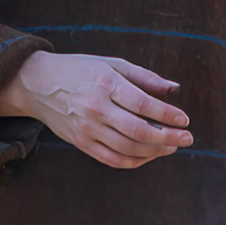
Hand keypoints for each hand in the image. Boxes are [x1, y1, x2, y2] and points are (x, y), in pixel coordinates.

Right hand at [0, 53, 192, 170]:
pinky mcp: (81, 143)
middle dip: (167, 137)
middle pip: (138, 131)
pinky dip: (135, 161)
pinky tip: (149, 155)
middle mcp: (95, 108)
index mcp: (105, 83)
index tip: (185, 119)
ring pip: (128, 149)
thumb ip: (144, 77)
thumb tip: (174, 88)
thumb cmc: (79, 70)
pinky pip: (112, 159)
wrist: (38, 84)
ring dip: (155, 151)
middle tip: (187, 138)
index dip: (167, 114)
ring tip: (172, 146)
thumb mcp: (111, 63)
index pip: (142, 104)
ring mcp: (87, 129)